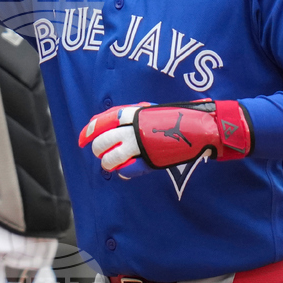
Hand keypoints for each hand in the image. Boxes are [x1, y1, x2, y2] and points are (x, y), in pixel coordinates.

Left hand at [79, 100, 251, 174]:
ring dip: (108, 163)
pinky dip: (125, 172)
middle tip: (101, 153)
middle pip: (103, 140)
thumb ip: (136, 117)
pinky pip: (129, 170)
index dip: (90, 130)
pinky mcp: (150, 159)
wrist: (201, 126)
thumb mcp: (154, 110)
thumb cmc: (180, 117)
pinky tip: (126, 172)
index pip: (104, 120)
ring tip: (111, 164)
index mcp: (134, 112)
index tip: (82, 138)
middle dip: (98, 148)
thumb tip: (119, 123)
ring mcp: (140, 144)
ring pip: (111, 157)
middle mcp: (133, 127)